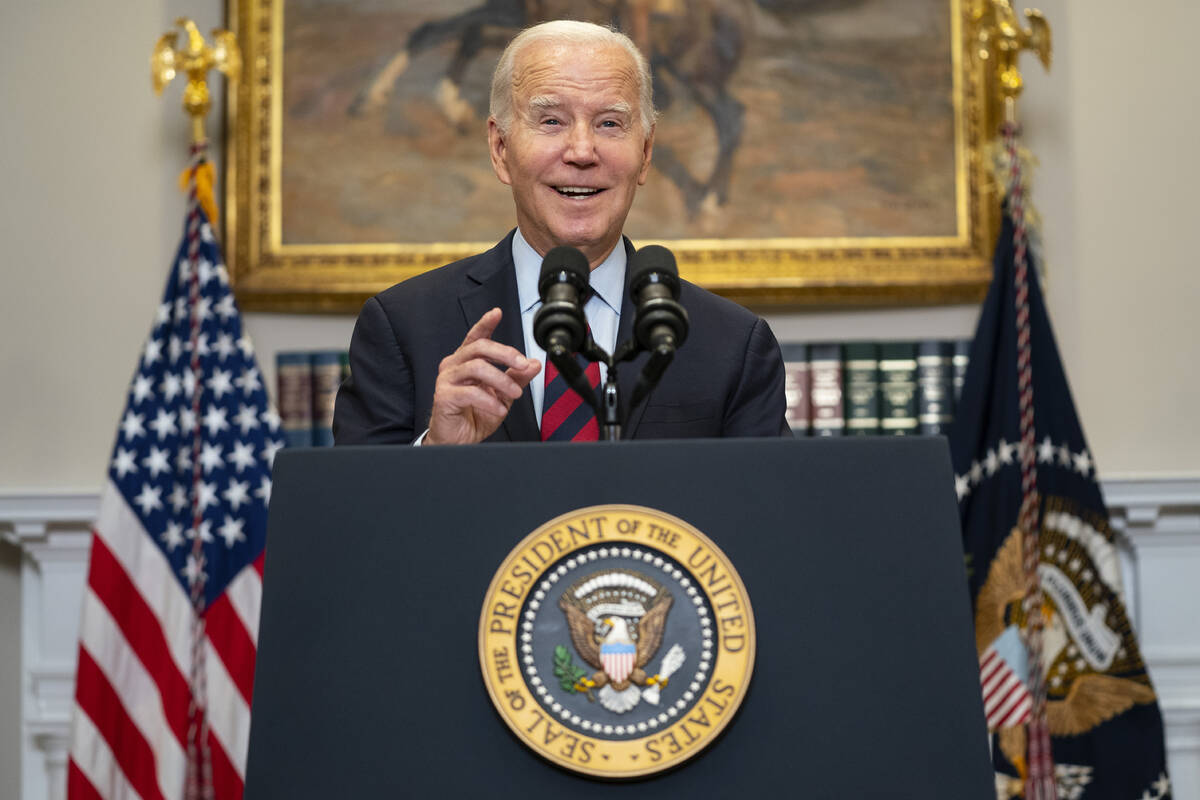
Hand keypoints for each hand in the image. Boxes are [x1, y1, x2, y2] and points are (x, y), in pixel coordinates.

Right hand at [426, 308, 539, 444]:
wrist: (458, 440)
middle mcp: (454, 365)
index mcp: (467, 361)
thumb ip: (517, 378)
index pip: (476, 337)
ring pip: (476, 368)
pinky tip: (499, 409)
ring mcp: (447, 380)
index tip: (497, 313)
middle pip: (480, 348)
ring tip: (515, 394)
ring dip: (501, 380)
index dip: (485, 324)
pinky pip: (470, 392)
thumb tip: (534, 364)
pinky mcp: (444, 396)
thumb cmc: (474, 415)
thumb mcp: (502, 395)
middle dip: (505, 353)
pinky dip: (489, 400)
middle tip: (523, 364)